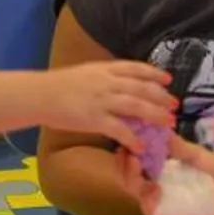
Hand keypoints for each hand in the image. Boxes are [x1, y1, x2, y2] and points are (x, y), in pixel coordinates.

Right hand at [39, 60, 175, 150]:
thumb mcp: (86, 73)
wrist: (39, 94)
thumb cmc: (59, 85)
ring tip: (168, 124)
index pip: (135, 68)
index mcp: (104, 69)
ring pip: (136, 106)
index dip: (154, 74)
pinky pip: (119, 128)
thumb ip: (105, 77)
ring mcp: (101, 100)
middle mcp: (106, 82)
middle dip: (161, 97)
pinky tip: (141, 146)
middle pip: (141, 88)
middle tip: (175, 106)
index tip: (168, 80)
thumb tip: (123, 85)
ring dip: (154, 115)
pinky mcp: (94, 119)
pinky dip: (132, 138)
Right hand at [117, 135, 213, 214]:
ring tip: (135, 161)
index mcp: (162, 175)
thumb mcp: (196, 155)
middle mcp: (159, 190)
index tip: (126, 141)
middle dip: (123, 166)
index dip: (126, 155)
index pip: (135, 167)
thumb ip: (176, 146)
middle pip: (129, 181)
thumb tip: (158, 129)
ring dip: (130, 178)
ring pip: (135, 194)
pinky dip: (147, 196)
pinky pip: (150, 209)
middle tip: (127, 151)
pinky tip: (152, 185)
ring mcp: (164, 204)